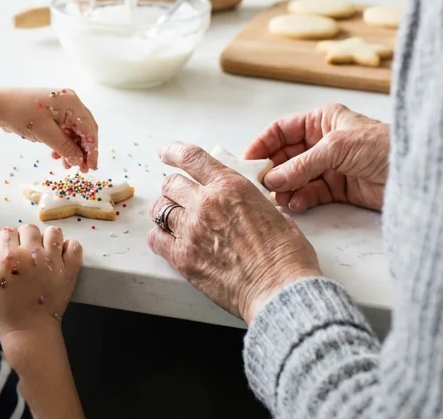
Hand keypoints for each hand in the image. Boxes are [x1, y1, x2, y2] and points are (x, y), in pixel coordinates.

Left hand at [0, 88, 98, 170]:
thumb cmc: (22, 115)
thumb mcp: (45, 133)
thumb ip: (65, 147)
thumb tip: (79, 161)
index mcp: (72, 102)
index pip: (89, 128)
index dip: (92, 149)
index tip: (91, 167)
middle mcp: (70, 103)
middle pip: (84, 130)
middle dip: (84, 151)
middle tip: (82, 169)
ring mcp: (61, 109)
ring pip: (74, 133)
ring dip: (73, 149)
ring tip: (66, 165)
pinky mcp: (53, 115)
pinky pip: (64, 132)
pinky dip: (63, 145)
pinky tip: (57, 156)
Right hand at [0, 224, 82, 334]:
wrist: (29, 330)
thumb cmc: (4, 309)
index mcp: (9, 257)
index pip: (7, 232)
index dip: (6, 241)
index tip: (8, 253)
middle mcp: (32, 254)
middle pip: (29, 228)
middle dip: (25, 238)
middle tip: (25, 254)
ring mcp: (53, 261)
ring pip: (53, 232)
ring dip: (47, 239)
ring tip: (43, 253)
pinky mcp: (69, 270)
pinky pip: (74, 246)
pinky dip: (69, 248)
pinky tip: (60, 257)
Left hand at [147, 143, 321, 323]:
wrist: (280, 290)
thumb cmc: (286, 257)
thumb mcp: (274, 214)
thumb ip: (252, 204)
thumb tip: (248, 207)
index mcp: (231, 187)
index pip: (192, 158)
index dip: (174, 152)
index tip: (166, 153)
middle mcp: (206, 203)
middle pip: (171, 184)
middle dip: (174, 189)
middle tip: (179, 197)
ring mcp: (191, 230)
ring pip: (160, 210)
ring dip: (166, 213)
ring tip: (174, 220)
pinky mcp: (183, 258)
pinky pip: (156, 239)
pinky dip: (159, 237)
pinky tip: (168, 241)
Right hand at [246, 103, 388, 211]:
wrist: (415, 174)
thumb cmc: (382, 147)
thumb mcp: (336, 148)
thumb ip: (301, 164)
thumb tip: (272, 179)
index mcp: (321, 120)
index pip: (281, 130)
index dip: (263, 144)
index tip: (247, 161)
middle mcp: (323, 142)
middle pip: (286, 156)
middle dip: (272, 170)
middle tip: (259, 186)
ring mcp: (330, 166)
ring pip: (296, 177)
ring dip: (285, 188)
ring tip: (278, 199)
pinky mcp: (339, 189)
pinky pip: (311, 193)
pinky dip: (300, 199)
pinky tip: (294, 205)